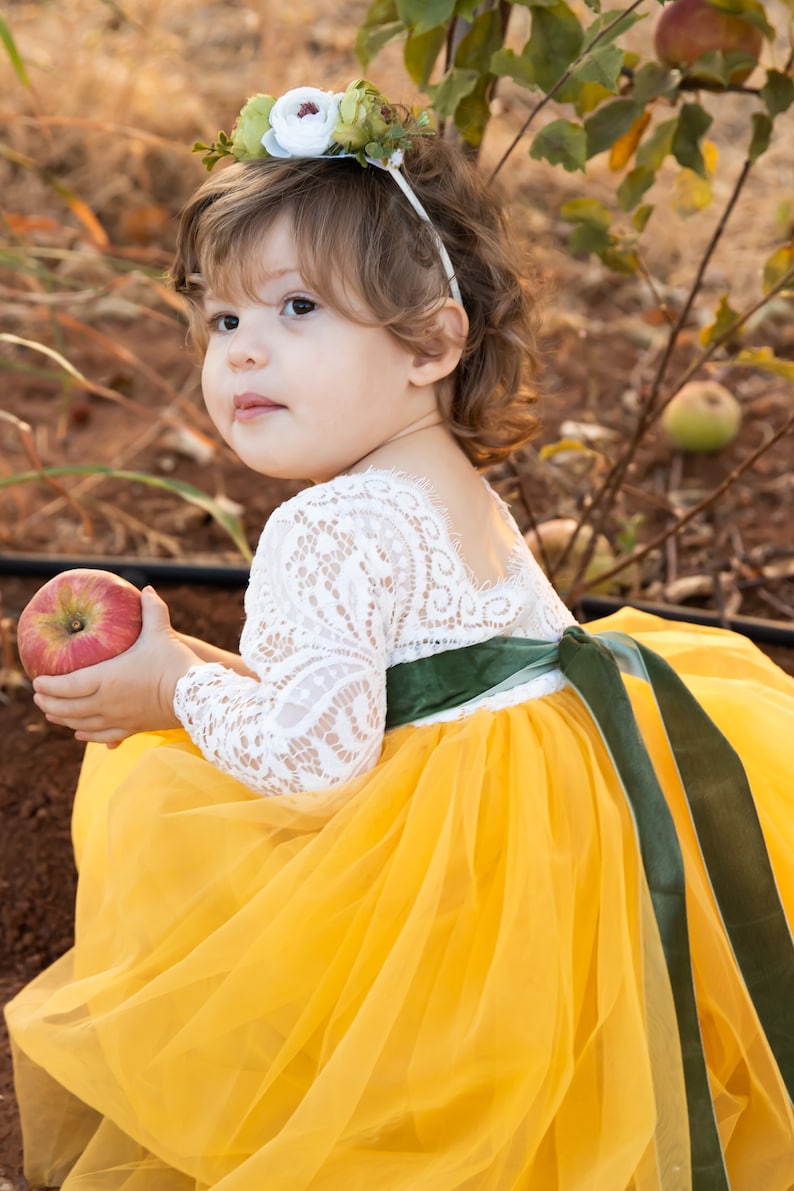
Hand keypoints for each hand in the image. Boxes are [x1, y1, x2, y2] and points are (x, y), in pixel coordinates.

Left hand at [32, 587, 201, 745]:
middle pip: (67, 708)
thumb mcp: (161, 633)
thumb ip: (152, 610)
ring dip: (63, 720)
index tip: (36, 682)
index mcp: (106, 678)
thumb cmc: (175, 663)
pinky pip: (102, 736)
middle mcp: (107, 702)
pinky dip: (87, 735)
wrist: (198, 696)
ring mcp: (118, 719)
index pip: (66, 685)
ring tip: (52, 716)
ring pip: (81, 724)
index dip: (48, 685)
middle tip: (38, 698)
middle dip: (49, 704)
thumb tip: (147, 589)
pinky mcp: (132, 729)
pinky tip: (80, 733)